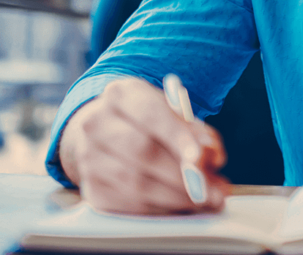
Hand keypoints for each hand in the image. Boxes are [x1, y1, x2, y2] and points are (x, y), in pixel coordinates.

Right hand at [59, 77, 229, 213]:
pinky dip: (161, 208)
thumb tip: (211, 154)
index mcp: (121, 94)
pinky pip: (129, 205)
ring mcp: (88, 158)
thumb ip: (194, 131)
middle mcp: (97, 123)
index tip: (201, 158)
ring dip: (177, 196)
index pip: (151, 114)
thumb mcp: (171, 113)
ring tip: (206, 200)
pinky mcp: (90, 188)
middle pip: (142, 152)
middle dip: (183, 175)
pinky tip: (182, 205)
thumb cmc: (148, 121)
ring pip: (136, 183)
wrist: (105, 131)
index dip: (177, 137)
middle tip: (214, 190)